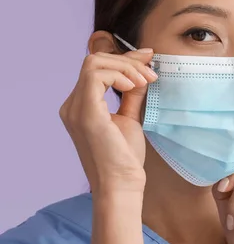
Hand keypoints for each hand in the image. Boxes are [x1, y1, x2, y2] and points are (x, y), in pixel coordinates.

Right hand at [59, 48, 157, 191]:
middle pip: (94, 61)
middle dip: (127, 60)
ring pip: (94, 63)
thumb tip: (140, 74)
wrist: (121, 185)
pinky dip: (119, 75)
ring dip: (126, 67)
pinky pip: (96, 76)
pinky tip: (135, 86)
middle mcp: (72, 105)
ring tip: (146, 81)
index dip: (124, 59)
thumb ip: (131, 96)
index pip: (97, 69)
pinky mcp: (85, 113)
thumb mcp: (130, 119)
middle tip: (151, 73)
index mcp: (81, 106)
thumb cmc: (125, 158)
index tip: (149, 58)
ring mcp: (75, 109)